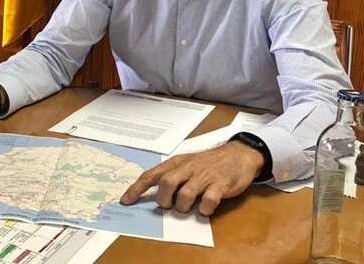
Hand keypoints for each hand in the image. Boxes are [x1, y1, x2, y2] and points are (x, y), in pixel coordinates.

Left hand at [119, 141, 263, 215]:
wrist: (239, 154)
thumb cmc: (208, 162)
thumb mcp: (186, 164)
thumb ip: (171, 176)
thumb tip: (155, 196)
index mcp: (176, 163)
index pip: (151, 175)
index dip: (136, 189)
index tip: (125, 201)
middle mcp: (188, 168)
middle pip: (166, 184)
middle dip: (164, 200)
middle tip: (169, 205)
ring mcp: (204, 176)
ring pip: (185, 195)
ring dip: (183, 207)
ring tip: (188, 207)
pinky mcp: (221, 185)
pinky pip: (208, 201)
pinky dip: (204, 209)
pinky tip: (205, 208)